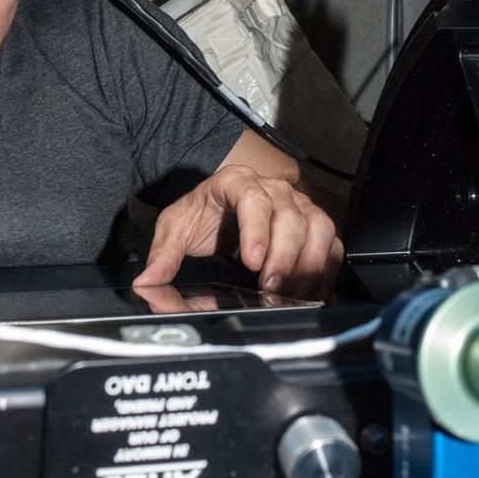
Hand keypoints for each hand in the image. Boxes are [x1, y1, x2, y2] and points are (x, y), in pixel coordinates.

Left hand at [133, 164, 342, 301]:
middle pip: (291, 218)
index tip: (252, 261)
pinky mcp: (314, 224)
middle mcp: (273, 188)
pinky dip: (326, 270)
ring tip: (290, 295)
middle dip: (283, 258)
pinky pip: (331, 244)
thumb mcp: (175, 228)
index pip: (253, 199)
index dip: (256, 230)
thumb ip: (162, 255)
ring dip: (308, 265)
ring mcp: (298, 204)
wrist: (219, 206)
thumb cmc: (201, 214)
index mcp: (236, 182)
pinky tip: (313, 293)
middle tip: (270, 290)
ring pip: (318, 229)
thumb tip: (147, 283)